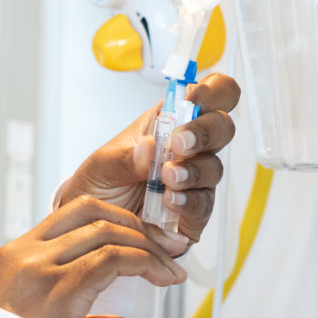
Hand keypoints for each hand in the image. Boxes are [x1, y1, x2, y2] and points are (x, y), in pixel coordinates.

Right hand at [0, 196, 187, 317]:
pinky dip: (143, 263)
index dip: (115, 220)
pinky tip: (160, 275)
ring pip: (107, 232)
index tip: (141, 239)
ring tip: (169, 267)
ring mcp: (40, 268)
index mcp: (17, 255)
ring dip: (147, 246)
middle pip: (93, 213)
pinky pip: (111, 260)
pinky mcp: (59, 288)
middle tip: (166, 248)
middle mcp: (26, 253)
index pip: (72, 215)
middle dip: (138, 227)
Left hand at [53, 73, 239, 256]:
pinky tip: (170, 200)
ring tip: (166, 178)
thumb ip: (125, 157)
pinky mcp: (194, 213)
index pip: (209, 93)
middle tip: (178, 144)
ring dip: (193, 170)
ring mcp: (195, 181)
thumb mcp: (101, 165)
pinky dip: (188, 201)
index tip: (195, 100)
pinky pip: (204, 205)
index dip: (211, 91)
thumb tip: (149, 147)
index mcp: (169, 122)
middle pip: (222, 127)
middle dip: (204, 131)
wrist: (95, 226)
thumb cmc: (101, 185)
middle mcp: (189, 148)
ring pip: (215, 167)